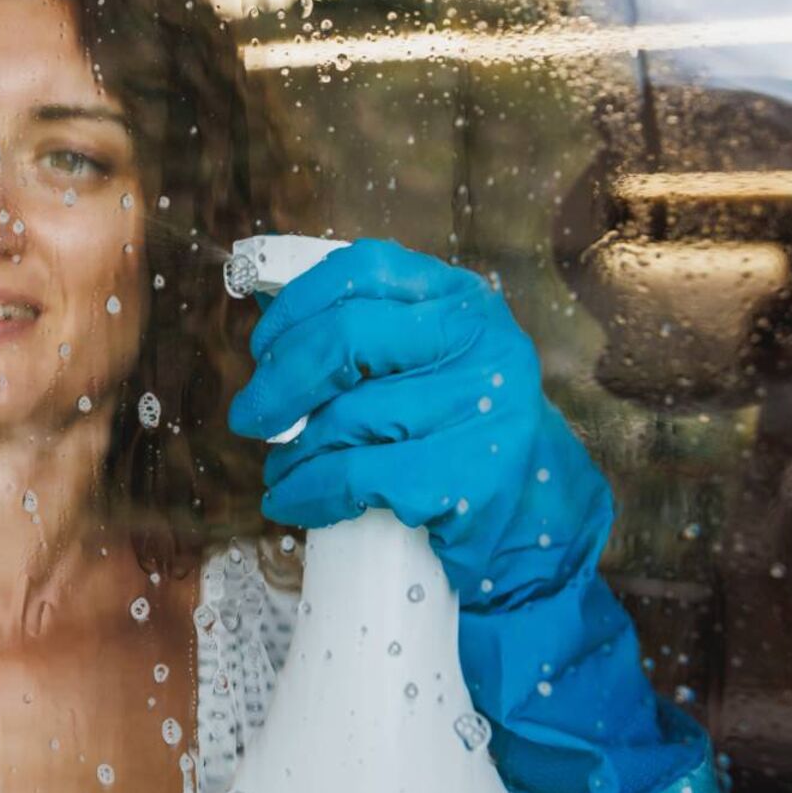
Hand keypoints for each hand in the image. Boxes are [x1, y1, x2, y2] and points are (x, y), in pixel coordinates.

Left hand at [227, 239, 614, 611]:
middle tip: (251, 418)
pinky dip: (307, 492)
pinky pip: (352, 476)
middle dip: (278, 384)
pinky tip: (294, 501)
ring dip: (292, 452)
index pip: (361, 271)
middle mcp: (478, 342)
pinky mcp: (465, 476)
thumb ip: (368, 333)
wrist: (541, 521)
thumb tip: (267, 315)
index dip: (296, 308)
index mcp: (461, 301)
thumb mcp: (431, 362)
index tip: (264, 348)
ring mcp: (477, 408)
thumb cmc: (461, 434)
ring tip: (284, 469)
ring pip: (342, 418)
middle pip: (343, 339)